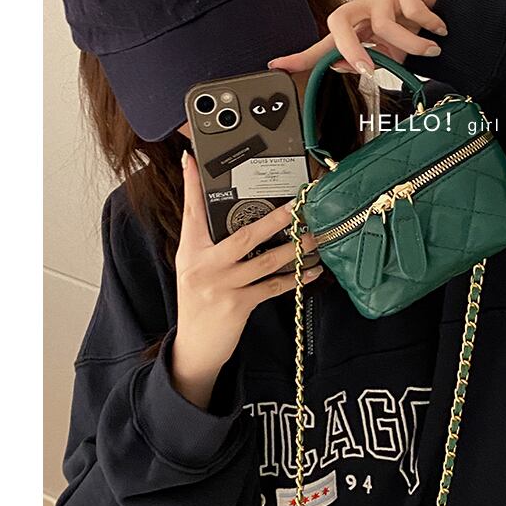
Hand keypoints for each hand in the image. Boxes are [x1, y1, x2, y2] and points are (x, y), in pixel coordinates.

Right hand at [172, 152, 320, 407]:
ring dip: (294, 247)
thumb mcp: (192, 264)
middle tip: (297, 204)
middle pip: (243, 236)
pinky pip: (273, 286)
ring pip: (265, 261)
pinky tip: (311, 269)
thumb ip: (203, 236)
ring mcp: (221, 286)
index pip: (191, 211)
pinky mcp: (238, 305)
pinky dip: (294, 277)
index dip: (192, 184)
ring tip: (315, 235)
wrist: (194, 346)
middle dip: (274, 219)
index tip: (194, 159)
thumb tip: (217, 210)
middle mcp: (204, 266)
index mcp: (190, 251)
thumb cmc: (197, 299)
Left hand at [268, 0, 442, 76]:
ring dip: (411, 44)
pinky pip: (412, 8)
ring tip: (430, 49)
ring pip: (384, 23)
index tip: (277, 66)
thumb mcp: (390, 54)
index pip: (324, 42)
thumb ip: (365, 63)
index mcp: (356, 26)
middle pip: (339, 20)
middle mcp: (364, 6)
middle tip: (368, 69)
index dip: (301, 56)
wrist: (444, 4)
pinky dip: (429, 25)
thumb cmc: (412, 28)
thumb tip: (339, 67)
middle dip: (349, 48)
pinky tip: (439, 29)